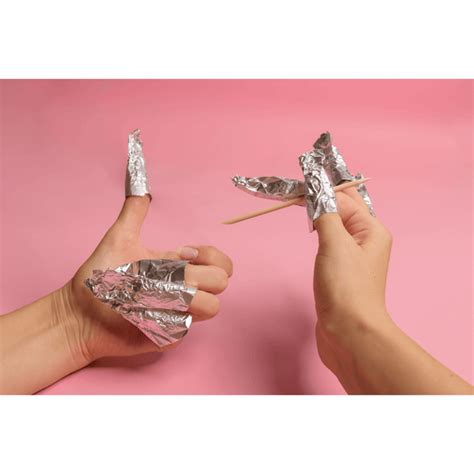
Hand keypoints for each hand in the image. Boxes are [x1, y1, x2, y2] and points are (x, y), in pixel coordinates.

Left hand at [61, 195, 232, 363]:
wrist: (79, 313)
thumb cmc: (98, 278)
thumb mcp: (118, 238)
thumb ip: (134, 211)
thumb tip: (141, 184)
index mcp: (178, 266)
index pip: (218, 261)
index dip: (210, 256)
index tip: (184, 254)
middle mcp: (184, 289)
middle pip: (221, 283)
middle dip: (200, 278)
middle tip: (167, 280)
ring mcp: (180, 313)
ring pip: (211, 308)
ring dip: (184, 300)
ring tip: (153, 299)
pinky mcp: (170, 335)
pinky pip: (184, 328)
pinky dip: (165, 322)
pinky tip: (143, 317)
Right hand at [312, 188, 470, 393]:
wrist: (349, 332)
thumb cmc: (346, 288)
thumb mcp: (335, 243)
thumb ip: (325, 213)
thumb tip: (317, 192)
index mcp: (371, 229)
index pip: (343, 198)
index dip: (320, 188)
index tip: (296, 182)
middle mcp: (365, 239)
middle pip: (342, 207)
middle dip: (321, 196)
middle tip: (295, 189)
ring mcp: (353, 256)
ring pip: (335, 223)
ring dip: (319, 212)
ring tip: (301, 202)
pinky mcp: (340, 270)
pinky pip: (330, 241)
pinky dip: (319, 230)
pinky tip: (311, 229)